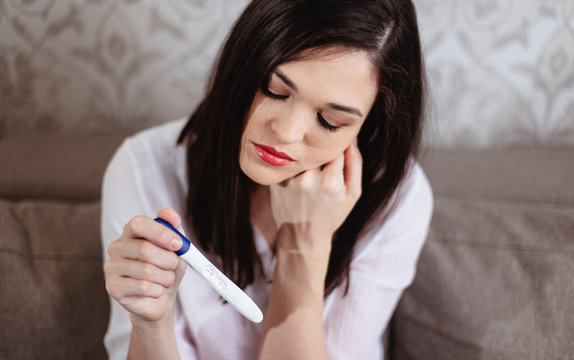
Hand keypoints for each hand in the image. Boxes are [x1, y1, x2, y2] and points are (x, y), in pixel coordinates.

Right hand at [104, 208, 186, 325]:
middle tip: (174, 265)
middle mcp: (117, 247)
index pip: (138, 224)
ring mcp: (112, 267)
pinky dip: (158, 290)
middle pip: (144, 249)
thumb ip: (174, 229)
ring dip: (165, 277)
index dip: (160, 233)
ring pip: (146, 271)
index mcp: (131, 232)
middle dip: (168, 260)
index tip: (179, 244)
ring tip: (167, 280)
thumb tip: (169, 214)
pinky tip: (157, 290)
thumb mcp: (175, 247)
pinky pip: (142, 287)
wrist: (160, 298)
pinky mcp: (113, 287)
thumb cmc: (166, 268)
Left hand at [269, 139, 361, 254]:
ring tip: (310, 172)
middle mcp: (308, 178)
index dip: (337, 147)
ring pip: (301, 154)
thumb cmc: (331, 214)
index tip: (337, 152)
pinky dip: (293, 165)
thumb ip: (355, 163)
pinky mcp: (276, 181)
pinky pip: (287, 162)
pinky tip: (297, 179)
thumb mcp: (353, 194)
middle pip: (317, 149)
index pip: (336, 147)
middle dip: (321, 152)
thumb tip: (352, 138)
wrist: (302, 236)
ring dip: (306, 157)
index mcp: (331, 181)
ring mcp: (290, 180)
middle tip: (323, 164)